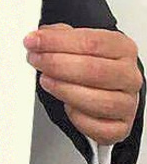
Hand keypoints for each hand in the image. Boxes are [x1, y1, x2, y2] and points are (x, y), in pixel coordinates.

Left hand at [24, 23, 142, 144]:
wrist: (109, 88)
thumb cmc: (94, 64)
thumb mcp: (78, 41)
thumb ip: (59, 35)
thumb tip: (39, 37)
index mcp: (122, 48)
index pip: (91, 42)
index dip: (58, 41)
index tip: (34, 41)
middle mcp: (129, 76)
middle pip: (94, 70)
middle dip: (57, 64)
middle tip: (36, 60)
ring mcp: (127, 103)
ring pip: (97, 101)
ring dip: (64, 90)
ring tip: (46, 81)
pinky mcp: (120, 127)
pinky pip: (98, 127)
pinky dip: (78, 118)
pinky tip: (66, 106)